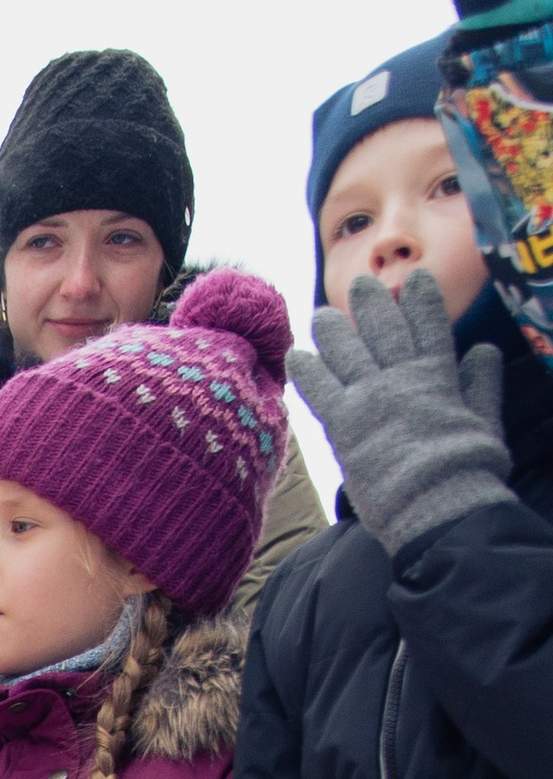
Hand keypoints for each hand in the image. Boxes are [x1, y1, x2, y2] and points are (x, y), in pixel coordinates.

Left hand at [288, 270, 508, 554]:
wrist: (434, 501)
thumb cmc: (465, 468)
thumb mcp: (484, 420)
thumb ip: (482, 384)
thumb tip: (485, 350)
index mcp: (438, 374)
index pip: (429, 326)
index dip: (422, 300)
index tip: (416, 277)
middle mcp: (400, 377)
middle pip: (382, 330)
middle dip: (371, 304)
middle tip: (360, 284)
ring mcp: (369, 396)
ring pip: (346, 351)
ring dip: (333, 330)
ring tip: (321, 315)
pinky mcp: (343, 422)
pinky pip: (318, 388)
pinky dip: (306, 370)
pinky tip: (294, 355)